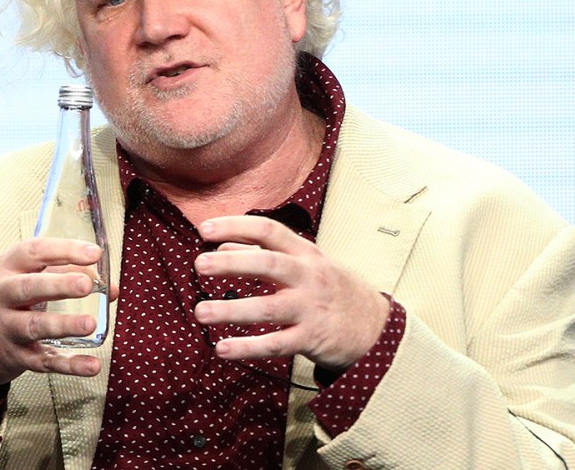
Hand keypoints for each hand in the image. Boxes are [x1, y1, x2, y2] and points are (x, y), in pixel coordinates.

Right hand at [0, 238, 116, 409]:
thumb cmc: (0, 299)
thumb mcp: (19, 277)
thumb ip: (63, 274)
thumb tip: (109, 287)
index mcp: (4, 267)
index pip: (34, 252)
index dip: (65, 250)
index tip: (94, 253)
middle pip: (28, 288)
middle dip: (58, 285)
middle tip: (86, 285)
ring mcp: (4, 328)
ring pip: (34, 327)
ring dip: (63, 325)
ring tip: (91, 324)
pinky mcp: (14, 357)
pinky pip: (43, 362)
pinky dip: (69, 365)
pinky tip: (91, 365)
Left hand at [193, 215, 388, 372]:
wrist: (375, 326)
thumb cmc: (331, 289)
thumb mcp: (305, 263)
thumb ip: (263, 253)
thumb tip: (223, 244)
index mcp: (305, 253)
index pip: (268, 231)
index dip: (235, 226)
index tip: (204, 229)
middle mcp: (309, 276)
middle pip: (268, 265)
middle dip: (231, 264)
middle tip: (199, 265)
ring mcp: (311, 308)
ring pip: (269, 308)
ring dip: (232, 310)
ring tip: (200, 312)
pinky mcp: (312, 339)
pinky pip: (276, 344)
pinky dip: (247, 347)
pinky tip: (222, 349)